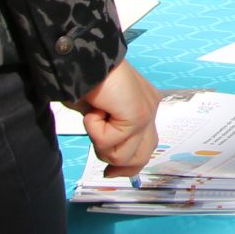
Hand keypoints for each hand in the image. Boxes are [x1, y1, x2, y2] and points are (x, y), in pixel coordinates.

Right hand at [71, 59, 159, 176]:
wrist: (85, 60)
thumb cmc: (86, 83)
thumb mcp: (98, 116)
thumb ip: (109, 134)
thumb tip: (111, 168)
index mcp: (143, 107)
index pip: (146, 148)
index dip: (128, 166)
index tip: (109, 173)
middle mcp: (150, 109)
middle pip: (140, 156)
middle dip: (114, 160)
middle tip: (99, 145)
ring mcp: (147, 112)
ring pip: (123, 155)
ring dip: (100, 141)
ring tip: (96, 116)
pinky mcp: (138, 115)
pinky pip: (110, 141)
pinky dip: (94, 128)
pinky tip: (96, 108)